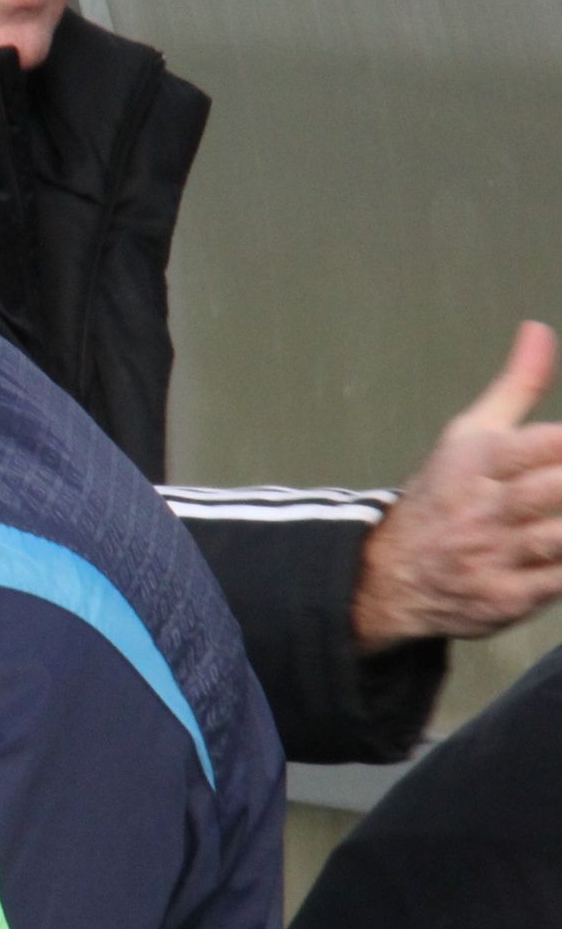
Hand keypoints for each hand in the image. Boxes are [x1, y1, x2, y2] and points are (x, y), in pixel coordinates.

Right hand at [355, 321, 561, 649]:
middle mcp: (483, 507)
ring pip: (558, 539)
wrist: (385, 575)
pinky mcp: (505, 599)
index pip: (541, 444)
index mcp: (477, 461)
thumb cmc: (443, 495)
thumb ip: (515, 386)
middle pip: (553, 491)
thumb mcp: (467, 436)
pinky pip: (556, 584)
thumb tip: (539, 329)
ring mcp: (493, 556)